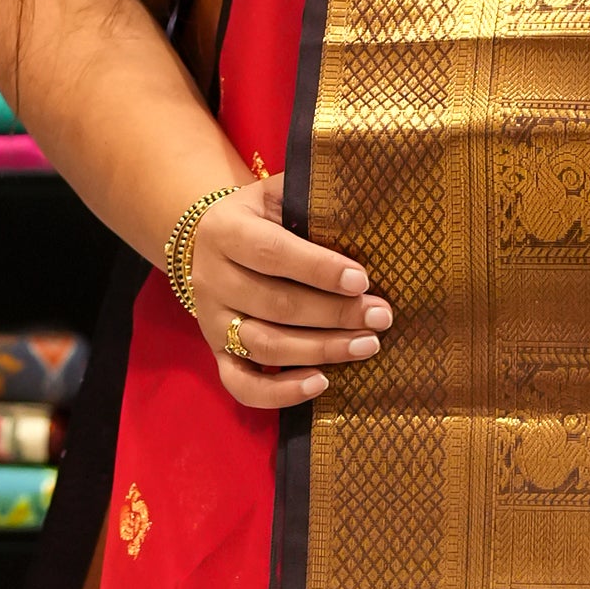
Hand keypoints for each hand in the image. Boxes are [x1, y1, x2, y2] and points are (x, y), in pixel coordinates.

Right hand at [180, 176, 392, 411]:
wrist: (207, 241)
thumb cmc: (261, 217)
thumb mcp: (276, 195)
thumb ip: (311, 197)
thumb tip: (370, 198)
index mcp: (225, 231)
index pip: (272, 254)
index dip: (319, 269)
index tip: (362, 280)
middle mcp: (211, 279)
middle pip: (276, 305)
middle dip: (335, 314)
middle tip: (381, 316)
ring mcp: (211, 321)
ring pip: (265, 346)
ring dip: (321, 350)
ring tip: (367, 345)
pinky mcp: (216, 352)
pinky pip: (242, 384)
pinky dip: (280, 393)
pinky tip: (321, 383)